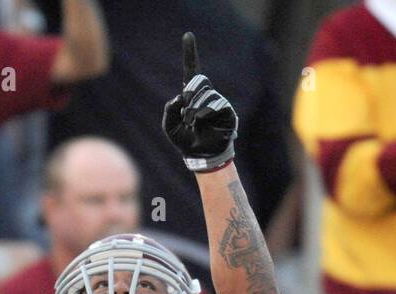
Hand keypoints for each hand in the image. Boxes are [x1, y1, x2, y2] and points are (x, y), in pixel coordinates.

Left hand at [162, 32, 237, 172]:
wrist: (201, 156)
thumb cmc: (185, 141)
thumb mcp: (170, 126)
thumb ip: (169, 110)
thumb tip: (180, 97)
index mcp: (192, 95)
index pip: (192, 71)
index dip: (190, 54)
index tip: (188, 35)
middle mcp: (206, 95)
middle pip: (198, 80)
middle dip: (190, 92)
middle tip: (187, 108)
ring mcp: (217, 102)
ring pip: (206, 93)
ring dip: (195, 108)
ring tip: (193, 122)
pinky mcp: (227, 111)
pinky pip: (215, 104)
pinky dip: (205, 112)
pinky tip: (202, 121)